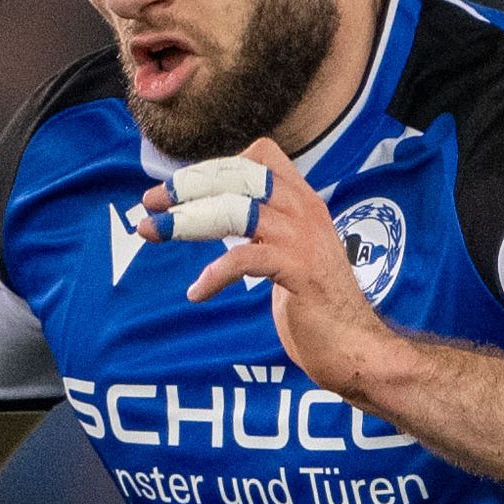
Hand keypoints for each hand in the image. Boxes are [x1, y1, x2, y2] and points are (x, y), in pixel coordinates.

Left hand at [150, 138, 415, 402]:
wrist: (353, 346)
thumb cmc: (316, 306)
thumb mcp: (290, 252)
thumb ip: (264, 229)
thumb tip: (220, 215)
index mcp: (303, 201)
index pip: (258, 157)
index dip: (215, 167)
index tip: (182, 190)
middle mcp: (305, 210)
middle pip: (238, 176)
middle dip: (188, 185)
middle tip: (150, 201)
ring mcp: (303, 238)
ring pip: (234, 210)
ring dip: (185, 220)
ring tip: (152, 232)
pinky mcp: (298, 270)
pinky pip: (242, 259)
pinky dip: (212, 274)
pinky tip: (196, 292)